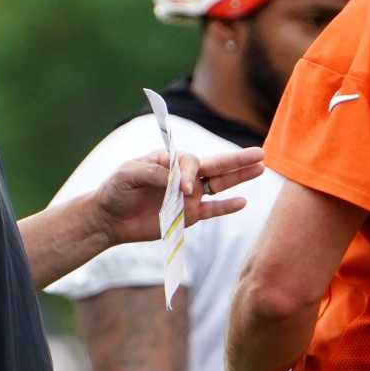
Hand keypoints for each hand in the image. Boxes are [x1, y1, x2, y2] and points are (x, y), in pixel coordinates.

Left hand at [93, 147, 262, 244]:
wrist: (108, 218)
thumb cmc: (115, 190)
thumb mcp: (129, 174)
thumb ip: (155, 174)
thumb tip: (183, 184)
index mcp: (169, 161)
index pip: (191, 162)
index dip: (191, 174)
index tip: (183, 189)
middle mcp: (183, 176)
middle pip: (215, 166)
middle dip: (237, 160)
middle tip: (260, 152)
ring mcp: (188, 197)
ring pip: (219, 185)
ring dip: (239, 177)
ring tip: (261, 168)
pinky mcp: (188, 216)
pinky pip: (212, 210)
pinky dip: (227, 207)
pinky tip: (243, 201)